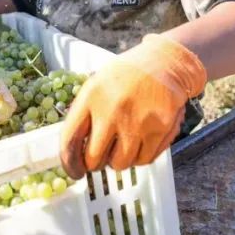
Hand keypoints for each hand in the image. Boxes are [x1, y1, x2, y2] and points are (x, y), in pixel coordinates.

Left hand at [60, 34, 206, 178]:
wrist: (165, 63)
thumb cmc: (127, 76)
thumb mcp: (97, 84)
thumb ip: (84, 113)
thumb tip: (73, 149)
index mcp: (91, 96)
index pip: (70, 139)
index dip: (69, 162)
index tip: (74, 171)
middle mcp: (112, 111)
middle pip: (94, 158)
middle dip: (95, 163)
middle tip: (100, 157)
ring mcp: (136, 123)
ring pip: (119, 164)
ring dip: (118, 161)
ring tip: (122, 146)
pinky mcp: (158, 131)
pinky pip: (143, 161)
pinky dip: (139, 158)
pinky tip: (139, 144)